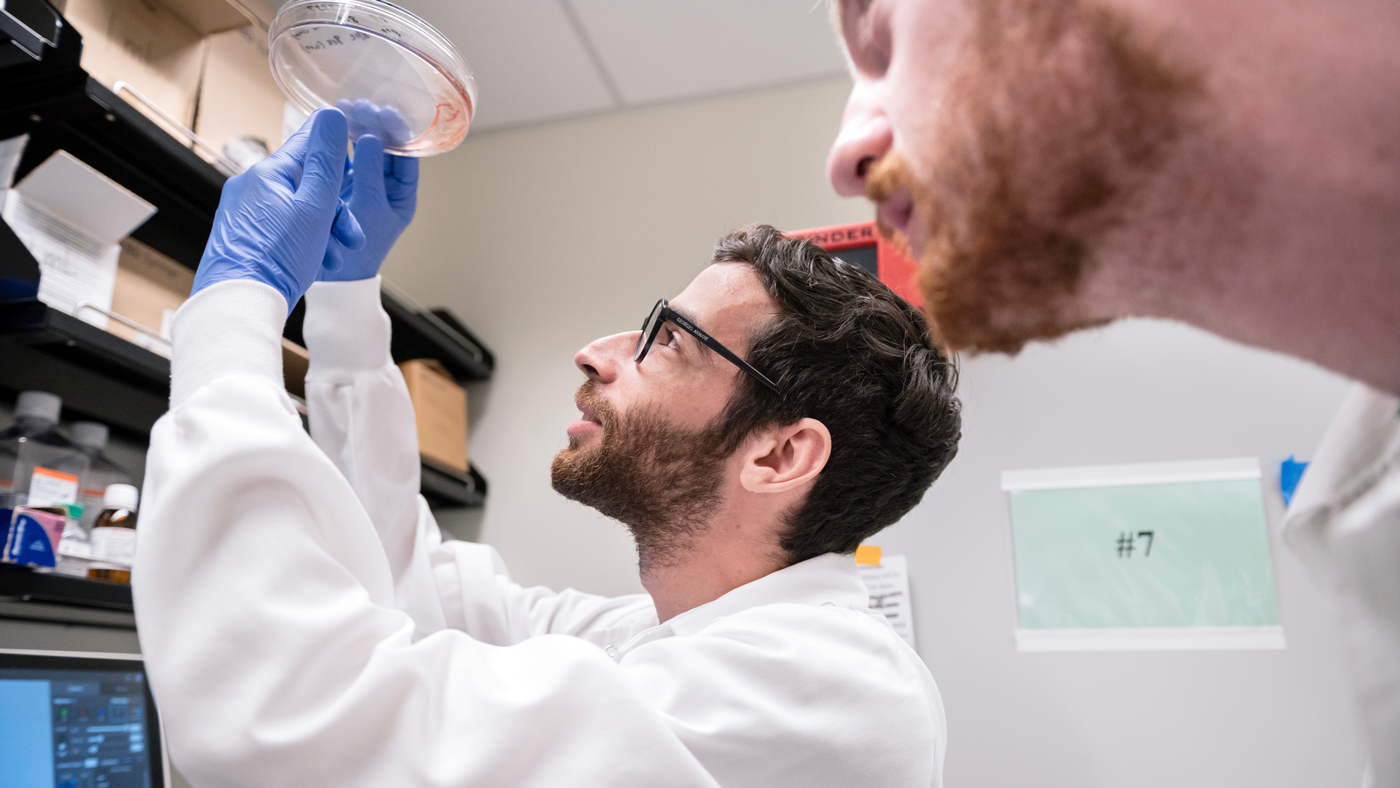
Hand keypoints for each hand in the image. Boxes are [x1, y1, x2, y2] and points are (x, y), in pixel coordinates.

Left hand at [192, 108, 364, 309]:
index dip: (338, 148)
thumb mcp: (315, 207)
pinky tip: (315, 262)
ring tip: (335, 256)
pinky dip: (303, 242)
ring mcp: (244, 212)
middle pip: (307, 184)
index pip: (308, 141)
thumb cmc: (275, 259)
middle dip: (337, 210)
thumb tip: (334, 115)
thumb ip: (327, 161)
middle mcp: (250, 187)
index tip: (357, 148)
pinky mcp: (243, 235)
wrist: (240, 303)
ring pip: (297, 210)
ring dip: (324, 231)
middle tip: (352, 236)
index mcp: (267, 173)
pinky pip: (282, 228)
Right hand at [319, 99, 418, 281]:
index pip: (406, 155)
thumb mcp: (368, 208)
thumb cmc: (358, 251)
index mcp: (402, 195)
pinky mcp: (342, 186)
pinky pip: (342, 159)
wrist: (334, 279)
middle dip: (374, 124)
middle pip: (385, 147)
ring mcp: (364, 185)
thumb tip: (370, 139)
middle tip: (360, 104)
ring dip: (355, 128)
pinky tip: (330, 126)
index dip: (398, 131)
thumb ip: (370, 172)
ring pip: (362, 149)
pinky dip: (337, 143)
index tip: (385, 110)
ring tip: (343, 108)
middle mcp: (386, 188)